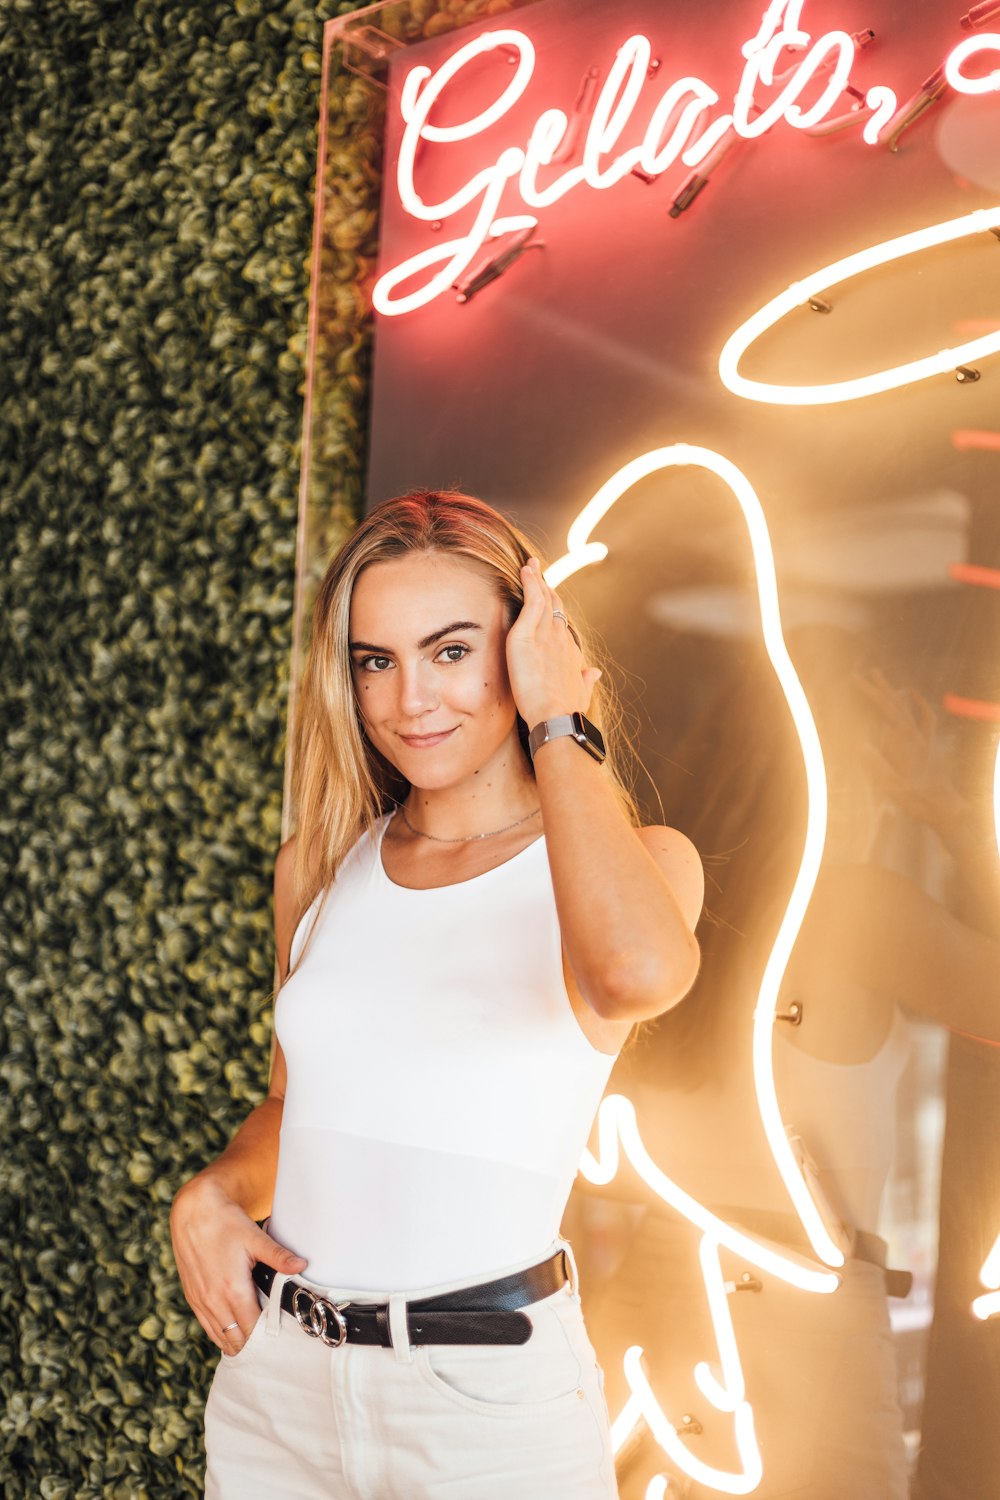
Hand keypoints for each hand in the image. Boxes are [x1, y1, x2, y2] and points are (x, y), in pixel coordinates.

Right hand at [169, 1175, 308, 1356]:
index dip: (268, 1337)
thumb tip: (302, 1266)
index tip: (283, 1339)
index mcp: (232, 1289)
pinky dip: (221, 1334)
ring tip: (256, 1344)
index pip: (253, 1328)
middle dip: (254, 1344)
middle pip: (236, 1339)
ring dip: (237, 1342)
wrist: (193, 1211)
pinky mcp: (192, 1297)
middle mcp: (213, 1300)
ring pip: (220, 1337)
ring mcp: (200, 1301)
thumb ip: (278, 1256)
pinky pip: (207, 1327)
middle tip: (273, 1344)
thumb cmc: (225, 1222)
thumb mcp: (255, 1238)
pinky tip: (234, 1333)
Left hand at [506, 557, 600, 726]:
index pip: (561, 624)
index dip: (555, 609)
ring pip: (543, 598)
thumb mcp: (580, 693)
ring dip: (537, 580)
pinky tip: (525, 570)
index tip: (550, 597)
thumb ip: (586, 681)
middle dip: (547, 587)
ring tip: (530, 564)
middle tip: (538, 571)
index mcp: (570, 651)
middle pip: (554, 605)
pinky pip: (531, 600)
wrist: (557, 716)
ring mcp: (546, 634)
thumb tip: (594, 672)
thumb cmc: (567, 710)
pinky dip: (530, 583)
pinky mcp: (527, 634)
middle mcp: (561, 638)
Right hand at [855, 667, 965, 835]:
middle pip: (894, 704)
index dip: (869, 693)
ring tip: (879, 677)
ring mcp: (922, 738)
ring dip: (893, 691)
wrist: (945, 808)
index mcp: (903, 741)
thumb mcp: (892, 787)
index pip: (885, 709)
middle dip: (876, 688)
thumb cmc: (916, 800)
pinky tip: (912, 694)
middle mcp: (914, 735)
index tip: (853, 680)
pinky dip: (918, 703)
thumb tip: (859, 746)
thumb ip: (877, 766)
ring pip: (907, 707)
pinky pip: (925, 718)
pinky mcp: (928, 744)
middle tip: (860, 674)